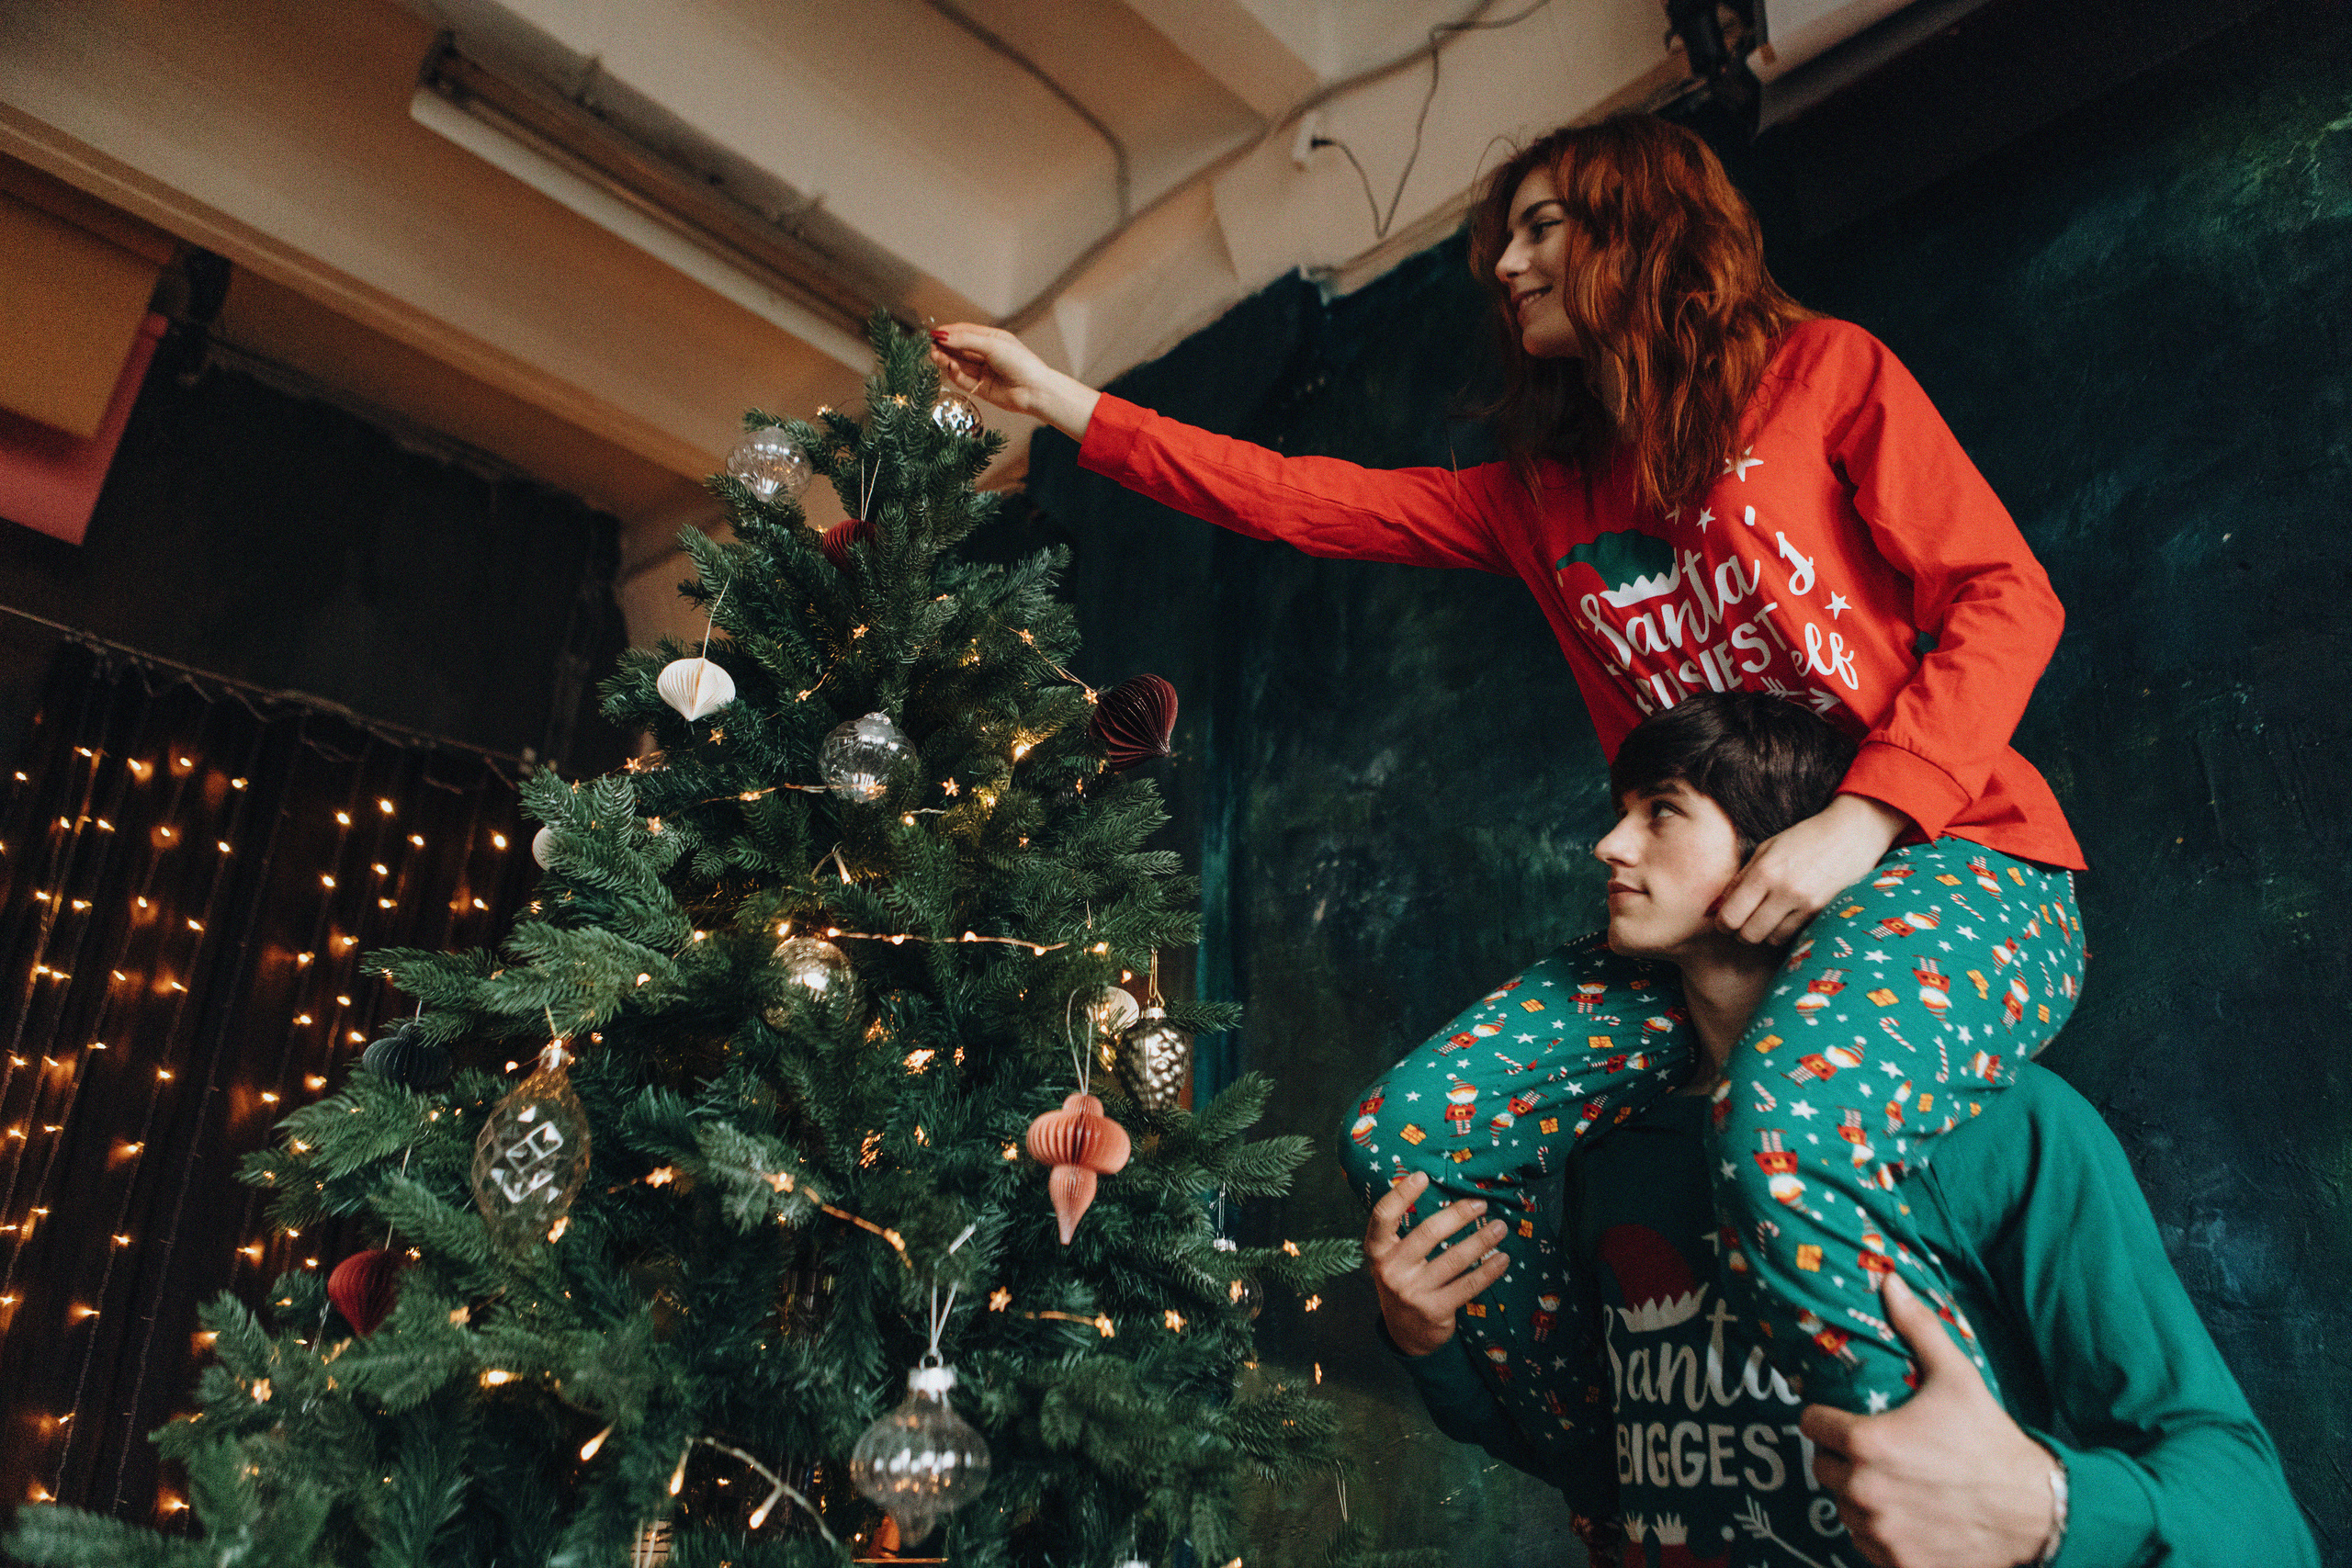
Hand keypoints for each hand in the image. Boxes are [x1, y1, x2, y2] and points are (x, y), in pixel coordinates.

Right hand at [927, 323, 1100, 438]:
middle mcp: (986, 354)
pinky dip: (955, 374)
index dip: (948, 332)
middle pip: (959, 349)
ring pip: (958, 364)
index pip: (964, 332)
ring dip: (946, 360)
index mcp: (991, 339)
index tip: (933, 334)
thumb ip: (965, 341)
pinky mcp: (981, 388)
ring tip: (937, 357)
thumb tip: (942, 336)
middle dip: (944, 347)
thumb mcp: (991, 345)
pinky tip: (951, 369)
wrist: (1035, 391)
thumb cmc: (1020, 363)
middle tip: (932, 348)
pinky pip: (963, 380)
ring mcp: (983, 371)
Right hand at [1363, 1170, 1511, 1356]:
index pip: (1383, 1217)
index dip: (1401, 1194)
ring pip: (1454, 1258)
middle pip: (1428, 1233)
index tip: (1422, 1176)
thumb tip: (1443, 1196)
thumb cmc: (1404, 1281)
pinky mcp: (1435, 1310)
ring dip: (1482, 1240)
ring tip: (1500, 1227)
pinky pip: (1468, 1285)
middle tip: (1481, 1204)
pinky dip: (1489, 1270)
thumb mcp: (1393, 1259)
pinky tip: (1502, 1258)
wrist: (1405, 1333)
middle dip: (1459, 1214)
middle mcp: (1391, 1270)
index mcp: (1378, 1251)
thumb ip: (1406, 1233)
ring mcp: (1412, 1292)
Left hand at [1713, 793, 1908, 945]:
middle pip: (1748, 935)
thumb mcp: (1766, 850)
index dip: (1723, 923)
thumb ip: (1741, 879)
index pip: (1730, 916)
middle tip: (1744, 923)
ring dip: (1765, 933)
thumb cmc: (1804, 839)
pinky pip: (1794, 935)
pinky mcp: (1824, 913)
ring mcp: (1807, 904)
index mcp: (1765, 871)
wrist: (1851, 835)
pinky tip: (1787, 917)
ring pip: (1771, 939)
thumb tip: (1717, 906)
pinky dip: (1785, 931)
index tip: (1725, 921)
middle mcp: (1784, 891)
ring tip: (1768, 917)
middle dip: (1741, 932)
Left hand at [1800, 1275, 2059, 1567]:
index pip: (1811, 1425)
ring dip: (1858, 1497)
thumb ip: (1916, 1327)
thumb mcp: (1956, 1377)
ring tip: (1895, 1484)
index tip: (1843, 1419)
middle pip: (1823, 1468)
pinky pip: (1864, 1546)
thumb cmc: (1991, 1441)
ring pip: (1841, 1509)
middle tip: (1876, 1453)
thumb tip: (1887, 1280)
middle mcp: (1864, 1491)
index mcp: (1866, 1443)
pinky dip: (1878, 1534)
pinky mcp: (1898, 1564)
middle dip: (1842, 1458)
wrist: (2037, 1512)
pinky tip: (1906, 1516)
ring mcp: (1879, 1533)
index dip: (1825, 1418)